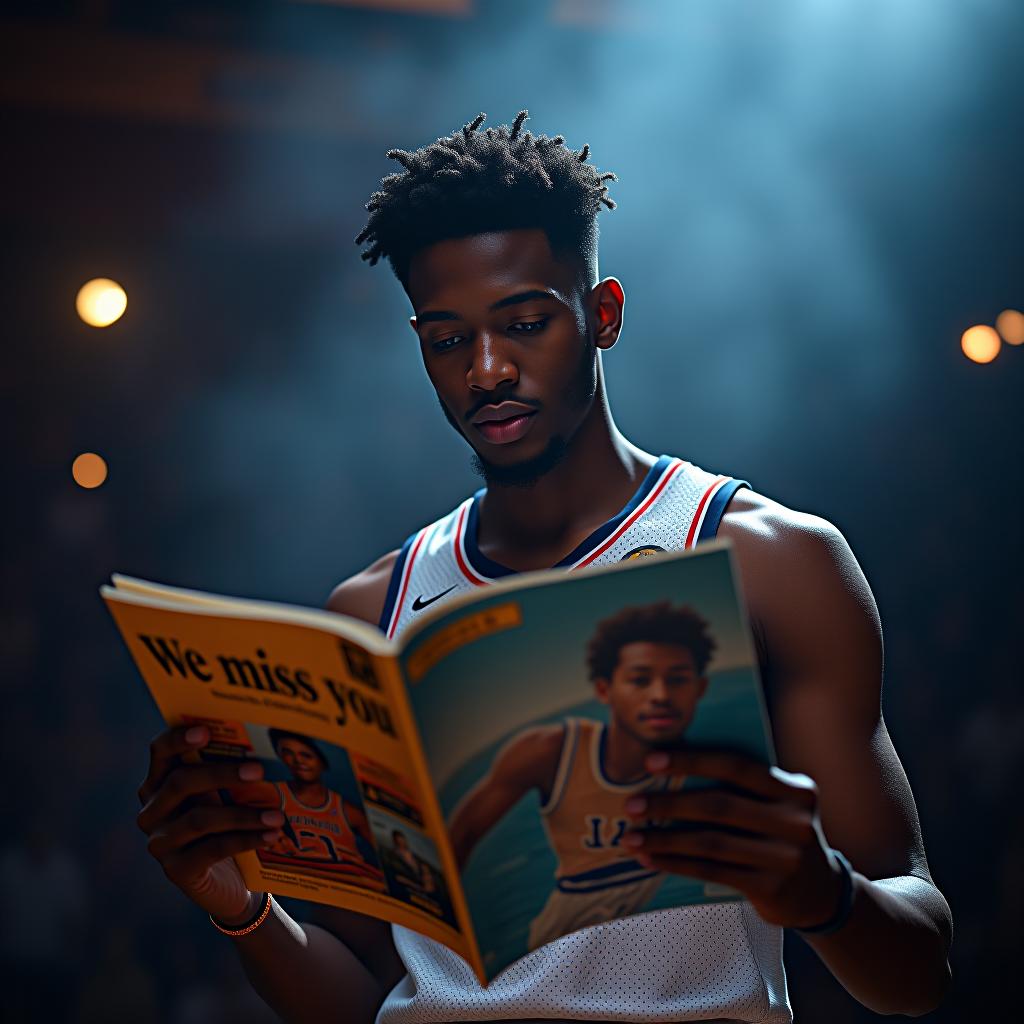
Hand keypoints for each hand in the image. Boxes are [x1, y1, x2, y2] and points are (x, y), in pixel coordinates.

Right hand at [137, 724, 283, 922]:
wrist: (228, 880)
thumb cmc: (227, 824)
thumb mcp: (225, 795)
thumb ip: (231, 772)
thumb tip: (266, 748)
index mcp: (160, 782)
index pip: (161, 751)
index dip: (179, 739)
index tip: (206, 731)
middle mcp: (152, 811)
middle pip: (181, 782)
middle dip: (221, 773)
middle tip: (258, 770)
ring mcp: (161, 842)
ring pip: (200, 819)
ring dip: (243, 814)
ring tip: (277, 815)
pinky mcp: (177, 870)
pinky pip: (212, 849)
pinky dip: (246, 840)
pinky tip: (271, 835)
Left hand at [623, 749, 843, 928]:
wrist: (822, 892)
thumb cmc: (783, 834)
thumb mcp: (779, 804)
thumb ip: (744, 786)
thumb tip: (673, 765)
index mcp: (795, 790)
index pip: (735, 766)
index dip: (691, 760)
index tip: (651, 761)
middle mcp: (794, 822)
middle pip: (718, 805)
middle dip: (668, 804)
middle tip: (631, 804)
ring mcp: (785, 858)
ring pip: (711, 842)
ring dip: (664, 839)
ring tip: (632, 837)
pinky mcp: (771, 888)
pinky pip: (713, 871)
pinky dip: (677, 864)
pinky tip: (652, 859)